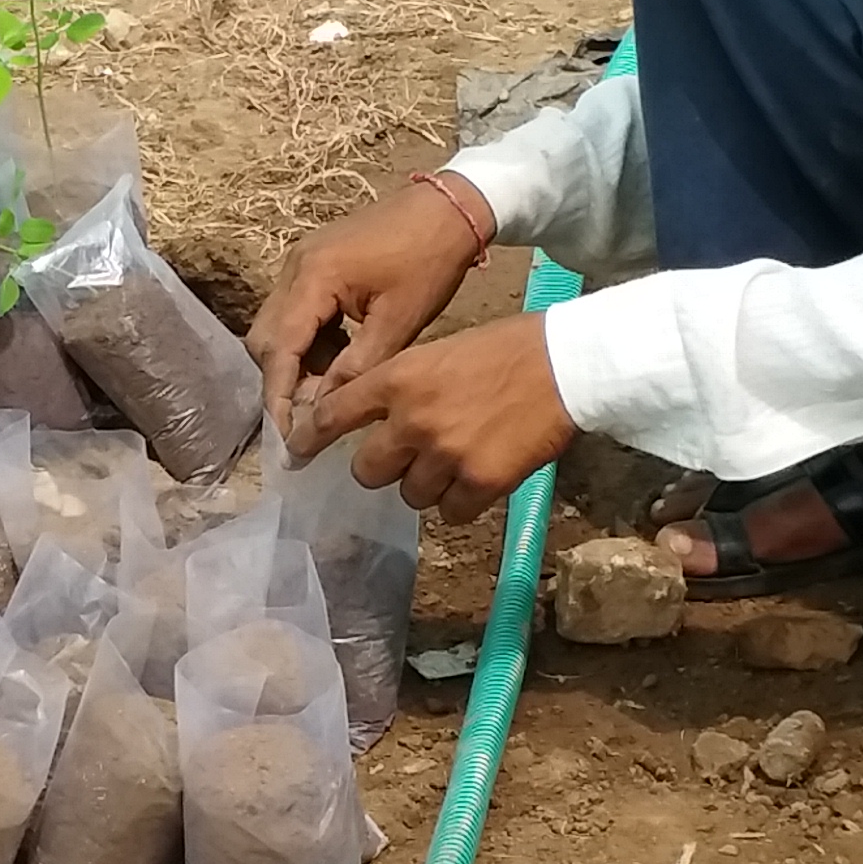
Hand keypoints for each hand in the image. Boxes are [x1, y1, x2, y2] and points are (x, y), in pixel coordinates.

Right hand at [249, 177, 488, 435]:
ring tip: (333, 388)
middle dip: (283, 381)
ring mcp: (301, 261)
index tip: (289, 438)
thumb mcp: (399, 322)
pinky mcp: (314, 262)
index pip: (278, 349)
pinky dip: (310, 342)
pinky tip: (340, 358)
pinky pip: (295, 312)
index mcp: (314, 277)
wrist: (449, 206)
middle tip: (312, 416)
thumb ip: (356, 368)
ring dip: (297, 363)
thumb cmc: (431, 261)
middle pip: (266, 339)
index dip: (279, 397)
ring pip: (277, 327)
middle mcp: (295, 267)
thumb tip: (323, 412)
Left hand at [296, 314, 575, 519]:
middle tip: (409, 456)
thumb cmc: (505, 349)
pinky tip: (480, 477)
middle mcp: (412, 419)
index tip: (297, 453)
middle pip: (366, 471)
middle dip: (383, 468)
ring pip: (409, 495)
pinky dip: (461, 502)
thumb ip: (401, 388)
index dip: (310, 439)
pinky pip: (450, 513)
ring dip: (427, 485)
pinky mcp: (479, 483)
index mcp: (398, 379)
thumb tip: (374, 424)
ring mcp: (445, 454)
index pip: (332, 415)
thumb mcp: (438, 351)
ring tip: (457, 460)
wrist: (565, 365)